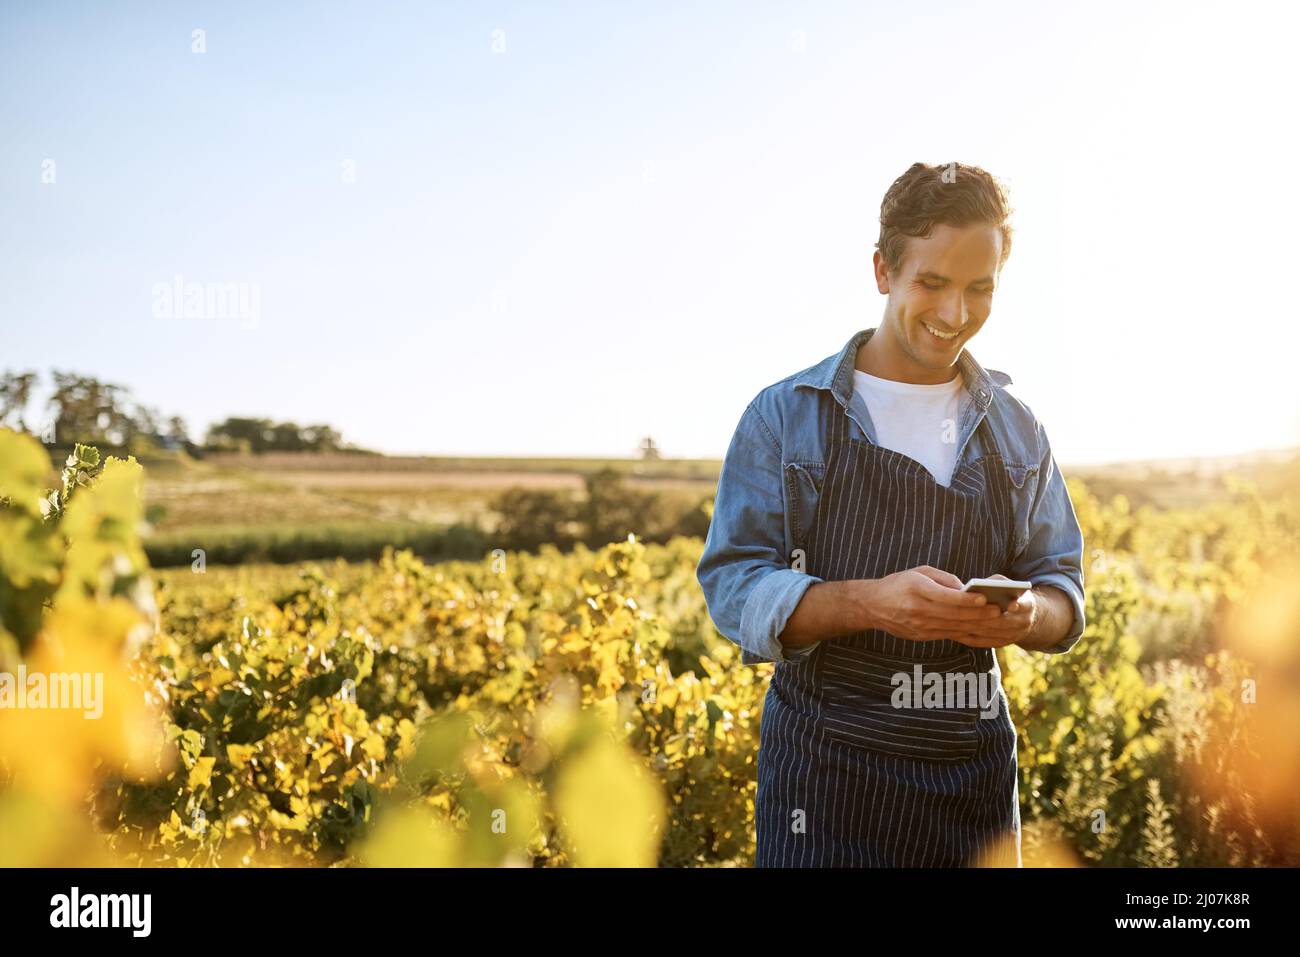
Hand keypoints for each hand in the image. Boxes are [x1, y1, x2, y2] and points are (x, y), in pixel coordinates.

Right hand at [863, 565, 1002, 641]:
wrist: (873, 606)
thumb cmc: (898, 584)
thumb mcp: (919, 572)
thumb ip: (944, 579)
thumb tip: (967, 589)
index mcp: (917, 589)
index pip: (946, 597)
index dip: (967, 599)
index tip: (984, 598)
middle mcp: (917, 610)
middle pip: (954, 614)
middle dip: (978, 613)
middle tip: (998, 610)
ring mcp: (919, 626)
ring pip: (953, 626)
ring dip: (975, 624)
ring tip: (993, 620)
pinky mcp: (921, 636)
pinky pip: (947, 634)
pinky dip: (964, 631)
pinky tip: (978, 628)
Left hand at [947, 574, 1040, 648]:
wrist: (1021, 615)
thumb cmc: (1008, 593)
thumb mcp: (1008, 584)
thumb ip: (997, 583)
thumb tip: (976, 586)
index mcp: (1027, 605)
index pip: (1024, 606)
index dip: (1018, 606)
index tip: (1011, 605)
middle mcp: (1023, 622)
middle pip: (1002, 622)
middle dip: (984, 617)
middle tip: (966, 612)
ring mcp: (1013, 636)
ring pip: (990, 633)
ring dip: (973, 628)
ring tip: (955, 622)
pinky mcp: (1001, 643)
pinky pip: (983, 642)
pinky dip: (969, 637)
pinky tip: (954, 631)